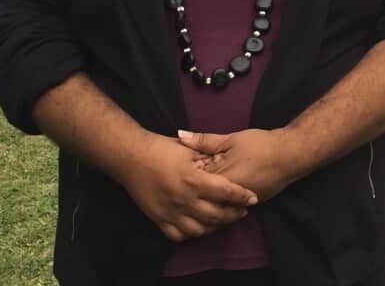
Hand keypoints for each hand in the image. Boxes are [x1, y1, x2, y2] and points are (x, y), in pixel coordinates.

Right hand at [117, 133, 258, 242]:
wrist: (131, 157)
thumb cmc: (162, 149)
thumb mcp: (189, 148)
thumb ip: (209, 156)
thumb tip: (228, 159)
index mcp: (194, 180)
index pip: (226, 192)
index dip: (242, 196)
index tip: (253, 198)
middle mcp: (184, 199)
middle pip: (217, 215)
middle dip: (234, 214)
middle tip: (242, 210)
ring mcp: (170, 212)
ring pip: (200, 230)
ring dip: (215, 226)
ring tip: (222, 218)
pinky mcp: (158, 219)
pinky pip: (179, 235)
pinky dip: (191, 233)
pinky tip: (199, 225)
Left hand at [178, 128, 300, 202]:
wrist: (290, 155)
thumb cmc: (261, 146)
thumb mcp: (231, 139)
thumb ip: (205, 141)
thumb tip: (180, 136)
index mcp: (219, 178)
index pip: (193, 181)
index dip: (185, 173)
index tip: (179, 166)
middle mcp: (227, 196)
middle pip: (202, 197)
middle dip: (194, 189)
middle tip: (188, 178)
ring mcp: (239, 204)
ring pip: (216, 205)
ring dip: (208, 198)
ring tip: (202, 189)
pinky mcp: (250, 205)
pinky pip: (230, 207)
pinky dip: (223, 201)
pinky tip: (221, 194)